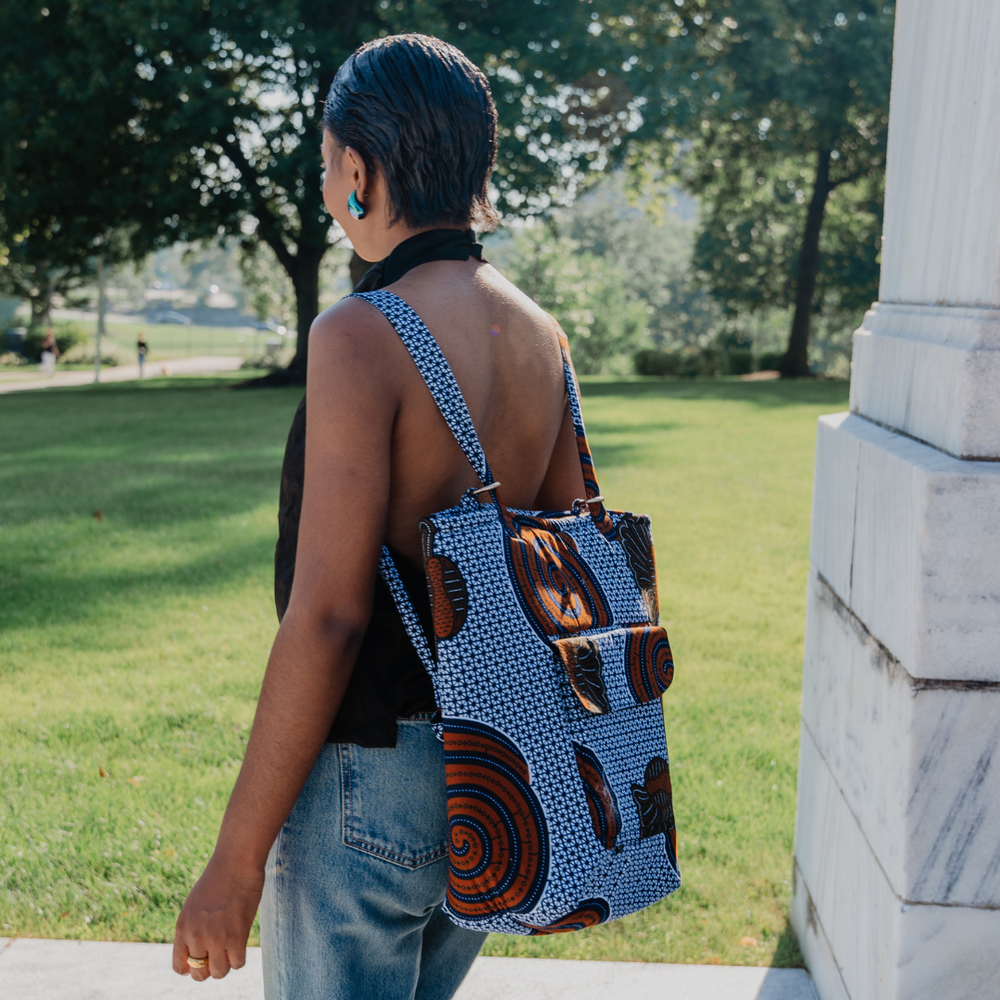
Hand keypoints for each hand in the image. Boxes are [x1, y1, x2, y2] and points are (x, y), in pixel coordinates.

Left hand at [172, 854, 264, 981]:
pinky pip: (237, 964)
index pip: (180, 967)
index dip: (192, 968)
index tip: (204, 959)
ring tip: (232, 950)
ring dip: (226, 965)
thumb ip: (193, 927)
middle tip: (220, 955)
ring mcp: (216, 939)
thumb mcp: (195, 904)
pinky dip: (239, 958)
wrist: (236, 862)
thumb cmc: (219, 878)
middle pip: (199, 974)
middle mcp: (196, 937)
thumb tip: (199, 950)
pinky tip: (241, 944)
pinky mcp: (237, 937)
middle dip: (209, 968)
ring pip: (218, 973)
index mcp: (182, 928)